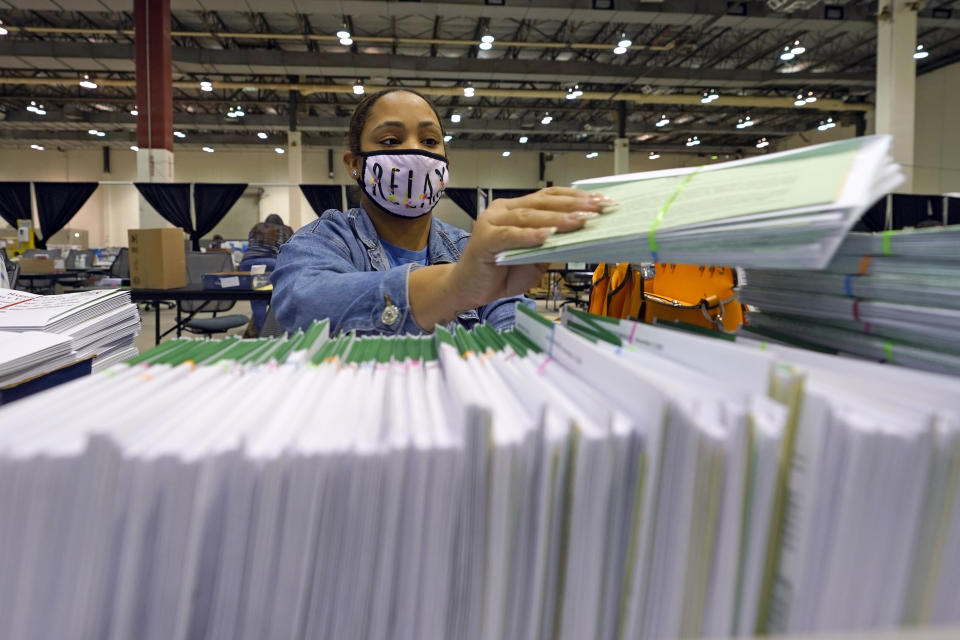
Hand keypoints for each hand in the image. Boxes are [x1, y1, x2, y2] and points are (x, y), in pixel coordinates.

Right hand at [447, 187, 610, 309]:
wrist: (466, 290)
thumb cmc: (500, 274)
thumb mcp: (534, 260)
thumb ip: (551, 247)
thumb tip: (581, 238)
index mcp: (516, 210)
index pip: (550, 197)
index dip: (577, 197)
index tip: (603, 201)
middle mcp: (503, 211)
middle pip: (543, 202)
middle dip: (574, 205)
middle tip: (599, 209)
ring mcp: (491, 223)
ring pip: (529, 216)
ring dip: (558, 219)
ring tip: (581, 221)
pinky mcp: (483, 240)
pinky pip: (510, 236)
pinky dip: (530, 235)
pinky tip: (547, 236)